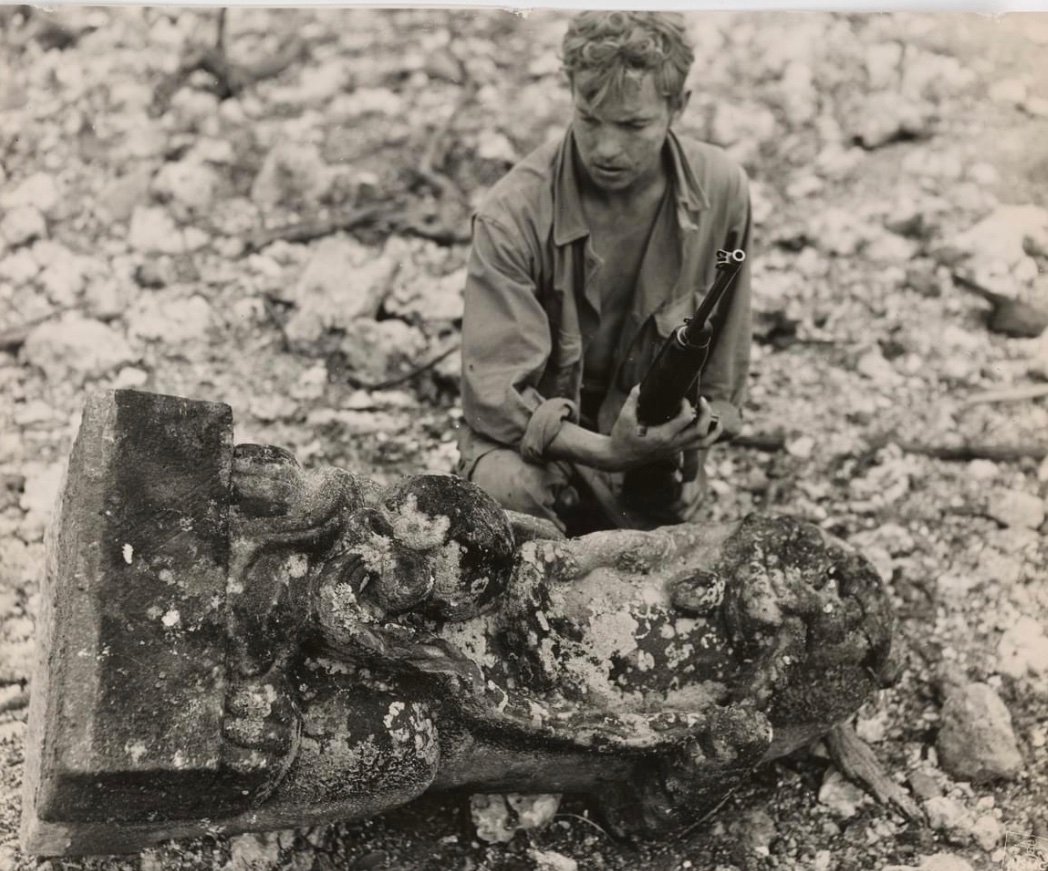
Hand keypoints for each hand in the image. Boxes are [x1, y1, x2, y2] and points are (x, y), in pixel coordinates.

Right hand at [607, 387, 723, 471]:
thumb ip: (633, 400)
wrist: (618, 458)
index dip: (686, 405)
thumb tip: (640, 385)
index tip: (681, 397)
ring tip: (715, 416)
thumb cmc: (622, 437)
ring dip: (714, 429)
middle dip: (706, 413)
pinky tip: (707, 426)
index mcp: (662, 437)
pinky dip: (707, 436)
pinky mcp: (676, 451)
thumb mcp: (624, 417)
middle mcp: (673, 445)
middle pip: (700, 431)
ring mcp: (676, 450)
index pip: (685, 419)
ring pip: (704, 443)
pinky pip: (698, 446)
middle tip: (703, 400)